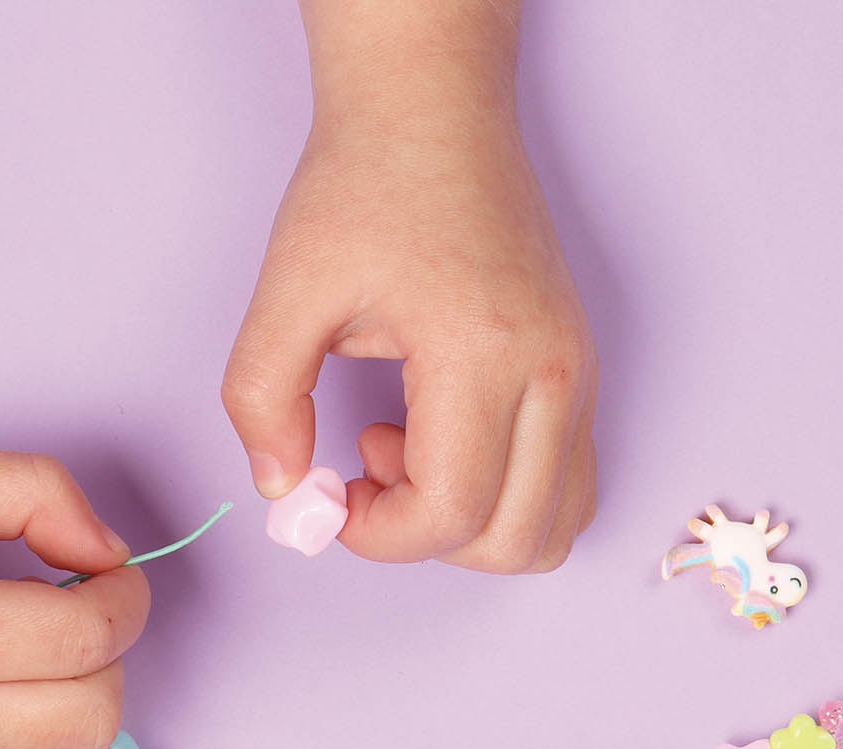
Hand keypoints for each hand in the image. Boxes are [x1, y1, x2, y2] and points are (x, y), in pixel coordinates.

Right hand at [0, 451, 148, 748]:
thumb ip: (36, 492)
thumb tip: (112, 558)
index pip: (86, 641)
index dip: (125, 598)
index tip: (106, 575)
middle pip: (95, 715)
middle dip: (108, 654)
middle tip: (66, 609)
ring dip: (88, 715)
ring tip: (39, 664)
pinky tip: (3, 702)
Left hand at [223, 61, 597, 571]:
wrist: (433, 113)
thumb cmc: (367, 185)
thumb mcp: (288, 289)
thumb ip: (263, 398)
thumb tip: (281, 486)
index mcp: (485, 353)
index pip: (453, 513)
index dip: (380, 536)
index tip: (331, 494)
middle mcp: (555, 373)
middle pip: (517, 541)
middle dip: (427, 539)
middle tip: (367, 474)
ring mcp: (579, 374)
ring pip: (558, 525)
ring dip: (476, 525)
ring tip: (411, 451)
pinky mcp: (580, 370)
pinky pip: (568, 483)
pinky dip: (507, 496)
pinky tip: (444, 437)